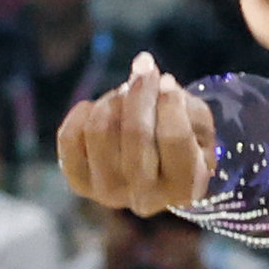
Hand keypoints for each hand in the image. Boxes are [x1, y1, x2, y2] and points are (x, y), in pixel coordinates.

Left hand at [58, 58, 219, 217]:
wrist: (155, 171)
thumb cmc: (183, 141)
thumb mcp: (198, 123)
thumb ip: (180, 100)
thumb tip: (144, 69)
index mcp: (184, 187)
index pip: (174, 138)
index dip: (170, 102)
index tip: (168, 80)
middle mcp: (145, 199)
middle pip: (136, 133)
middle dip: (140, 93)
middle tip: (144, 71)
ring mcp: (108, 194)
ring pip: (100, 131)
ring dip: (113, 100)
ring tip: (124, 94)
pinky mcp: (80, 183)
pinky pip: (69, 137)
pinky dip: (83, 113)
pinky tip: (98, 107)